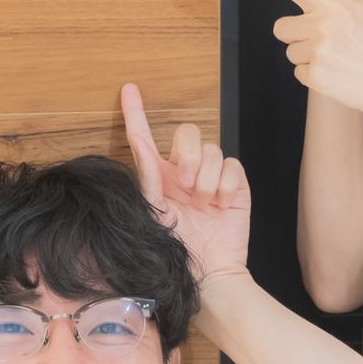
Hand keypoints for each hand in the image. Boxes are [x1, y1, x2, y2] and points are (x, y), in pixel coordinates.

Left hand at [120, 84, 250, 286]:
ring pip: (211, 148)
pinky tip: (220, 204)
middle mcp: (184, 171)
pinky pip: (231, 165)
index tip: (128, 89)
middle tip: (185, 184)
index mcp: (159, 176)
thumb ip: (147, 177)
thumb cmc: (175, 250)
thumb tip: (138, 142)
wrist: (207, 274)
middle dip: (188, 153)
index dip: (136, 112)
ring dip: (205, 178)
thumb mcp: (153, 214)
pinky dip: (225, 184)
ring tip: (203, 204)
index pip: (145, 136)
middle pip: (187, 132)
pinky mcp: (234, 186)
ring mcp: (211, 177)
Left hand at [231, 0, 362, 141]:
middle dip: (297, 36)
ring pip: (291, 51)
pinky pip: (299, 72)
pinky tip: (339, 75)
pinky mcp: (314, 75)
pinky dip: (315, 76)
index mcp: (335, 4)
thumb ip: (339, 6)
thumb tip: (319, 6)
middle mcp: (322, 23)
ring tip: (339, 60)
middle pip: (281, 27)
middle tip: (325, 43)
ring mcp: (317, 50)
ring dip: (308, 57)